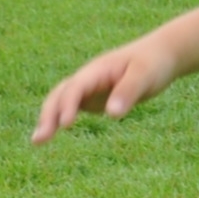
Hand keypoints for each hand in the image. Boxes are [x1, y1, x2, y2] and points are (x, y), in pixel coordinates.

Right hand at [32, 36, 178, 144]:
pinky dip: (58, 121)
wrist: (161, 55)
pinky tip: (50, 135)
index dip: (68, 105)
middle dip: (48, 116)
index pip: (75, 88)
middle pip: (59, 96)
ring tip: (37, 142)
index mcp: (96, 70)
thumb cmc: (154, 63)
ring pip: (60, 103)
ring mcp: (88, 89)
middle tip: (38, 139)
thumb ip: (128, 92)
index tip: (66, 124)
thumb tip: (112, 115)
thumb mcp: (145, 75)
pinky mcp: (93, 99)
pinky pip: (70, 109)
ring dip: (48, 120)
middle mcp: (86, 79)